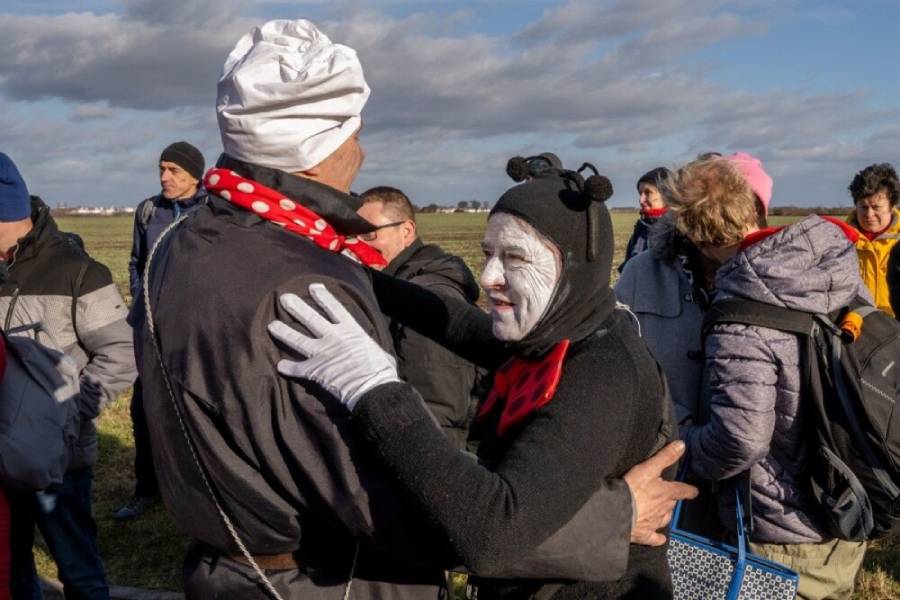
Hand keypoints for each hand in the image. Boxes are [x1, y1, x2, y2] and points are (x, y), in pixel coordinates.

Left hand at [267, 283, 398, 409]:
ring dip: (284, 332)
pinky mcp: (314, 370)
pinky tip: (280, 366)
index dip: (323, 297)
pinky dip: (288, 367)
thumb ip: (371, 350)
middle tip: (284, 298)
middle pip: (311, 318)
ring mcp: (322, 352)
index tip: (313, 288)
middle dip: (296, 307)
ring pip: (298, 339)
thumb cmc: (382, 372)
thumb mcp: (381, 353)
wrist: (372, 388)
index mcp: (352, 330)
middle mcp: (334, 337)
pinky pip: (297, 368)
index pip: (335, 308)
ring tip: (272, 325)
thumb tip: (380, 355)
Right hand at [624, 440, 697, 545]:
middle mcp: (663, 509)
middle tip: (668, 497)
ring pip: (665, 519)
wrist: (617, 512)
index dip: (689, 490)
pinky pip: (654, 538)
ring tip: (662, 512)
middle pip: (672, 505)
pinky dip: (657, 538)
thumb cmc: (632, 489)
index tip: (693, 491)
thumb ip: (665, 457)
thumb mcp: (649, 468)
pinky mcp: (644, 534)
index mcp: (666, 493)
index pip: (682, 491)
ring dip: (665, 515)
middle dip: (671, 501)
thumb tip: (681, 446)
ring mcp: (654, 523)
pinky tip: (659, 538)